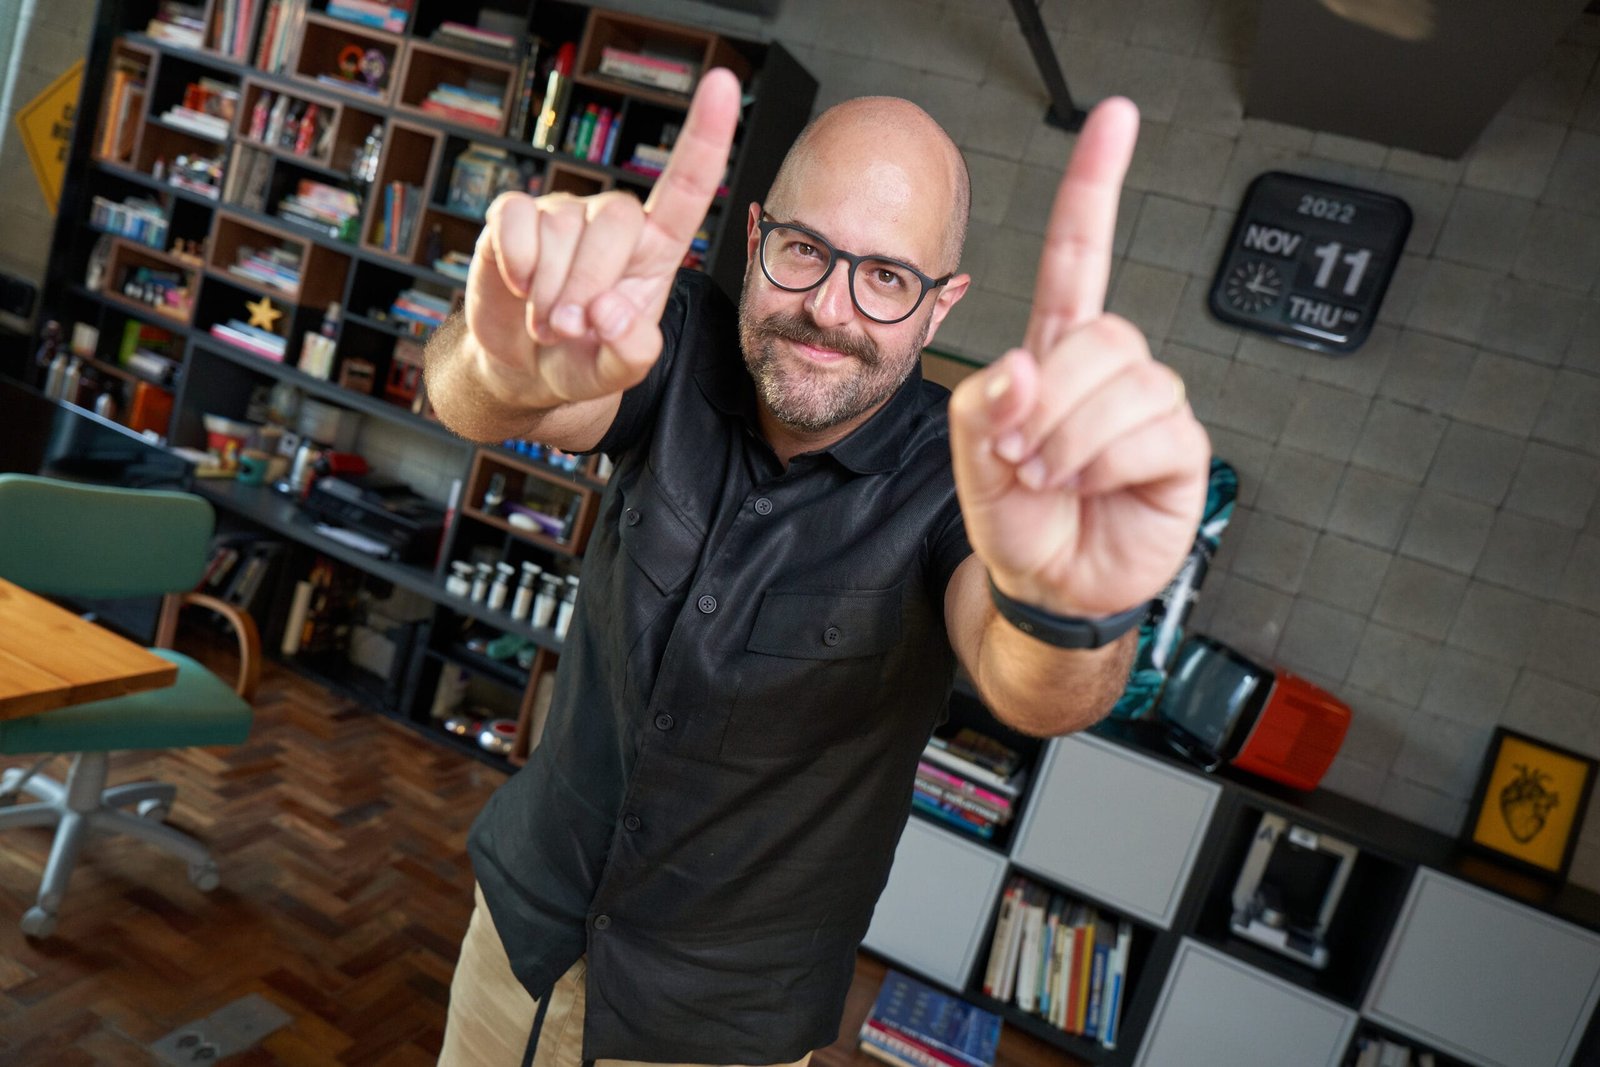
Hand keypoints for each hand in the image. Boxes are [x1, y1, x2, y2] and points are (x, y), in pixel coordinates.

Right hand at [464, 69, 741, 407]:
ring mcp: (564, 212)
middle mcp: (613, 221)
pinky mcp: (515, 215)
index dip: (705, 136)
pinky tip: (520, 288)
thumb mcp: (618, 371)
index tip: (723, 84)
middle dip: (590, 288)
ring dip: (549, 292)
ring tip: (548, 321)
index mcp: (656, 249)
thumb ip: (631, 353)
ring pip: (562, 231)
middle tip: (571, 330)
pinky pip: (516, 221)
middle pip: (617, 222)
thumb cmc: (584, 359)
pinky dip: (516, 264)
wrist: (524, 368)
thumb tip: (608, 311)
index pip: (687, 186)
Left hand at [948, 98, 1209, 618]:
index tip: (1114, 120)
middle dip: (1047, 400)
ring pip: (1124, 381)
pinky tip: (1092, 486)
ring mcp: (1149, 404)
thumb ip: (983, 405)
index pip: (1078, 254)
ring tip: (1051, 477)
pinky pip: (1153, 429)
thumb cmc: (1018, 518)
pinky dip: (1105, 463)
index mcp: (1055, 352)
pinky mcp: (1180, 446)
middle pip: (1097, 331)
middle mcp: (1108, 369)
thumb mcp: (973, 459)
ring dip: (1069, 439)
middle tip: (1022, 454)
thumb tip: (1023, 366)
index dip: (1094, 186)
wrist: (1050, 586)